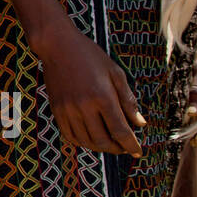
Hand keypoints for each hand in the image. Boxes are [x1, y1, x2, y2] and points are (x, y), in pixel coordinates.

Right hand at [36, 19, 144, 156]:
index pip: (120, 131)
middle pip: (103, 141)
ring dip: (100, 147)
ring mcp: (68, 109)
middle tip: (124, 147)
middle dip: (117, 148)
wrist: (58, 45)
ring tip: (109, 143)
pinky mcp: (57, 110)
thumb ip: (128, 100)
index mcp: (102, 96)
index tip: (138, 151)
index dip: (131, 145)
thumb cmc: (90, 56)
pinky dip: (82, 142)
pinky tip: (90, 138)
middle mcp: (84, 106)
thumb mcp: (115, 73)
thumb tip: (140, 124)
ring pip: (86, 141)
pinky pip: (70, 135)